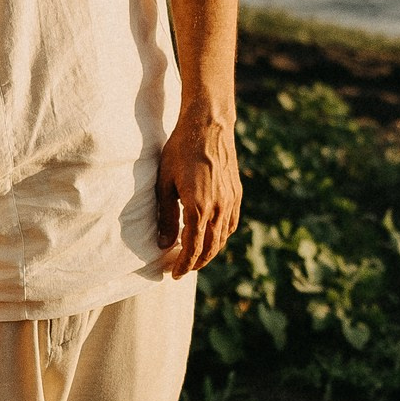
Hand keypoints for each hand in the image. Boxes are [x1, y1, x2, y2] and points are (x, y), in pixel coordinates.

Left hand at [156, 110, 241, 277]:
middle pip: (210, 248)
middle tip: (181, 269)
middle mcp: (218, 208)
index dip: (183, 264)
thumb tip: (163, 244)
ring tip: (195, 257)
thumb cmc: (180, 150)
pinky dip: (221, 236)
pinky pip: (231, 224)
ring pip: (222, 238)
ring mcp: (230, 201)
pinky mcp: (236, 193)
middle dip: (195, 263)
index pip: (192, 248)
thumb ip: (165, 216)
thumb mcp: (164, 182)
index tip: (173, 274)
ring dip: (209, 252)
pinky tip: (212, 237)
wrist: (208, 126)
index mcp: (198, 207)